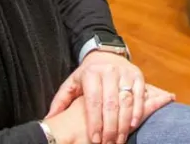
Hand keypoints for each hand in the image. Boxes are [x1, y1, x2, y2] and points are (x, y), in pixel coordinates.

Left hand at [47, 52, 174, 143]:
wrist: (106, 53)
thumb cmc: (87, 74)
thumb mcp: (72, 83)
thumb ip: (61, 101)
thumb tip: (49, 119)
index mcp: (91, 73)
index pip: (93, 101)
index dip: (94, 122)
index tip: (95, 140)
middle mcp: (110, 71)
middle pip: (111, 104)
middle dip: (110, 128)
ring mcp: (125, 73)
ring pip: (126, 101)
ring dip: (123, 124)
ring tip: (119, 140)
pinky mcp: (138, 75)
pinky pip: (139, 95)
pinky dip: (137, 112)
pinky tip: (132, 126)